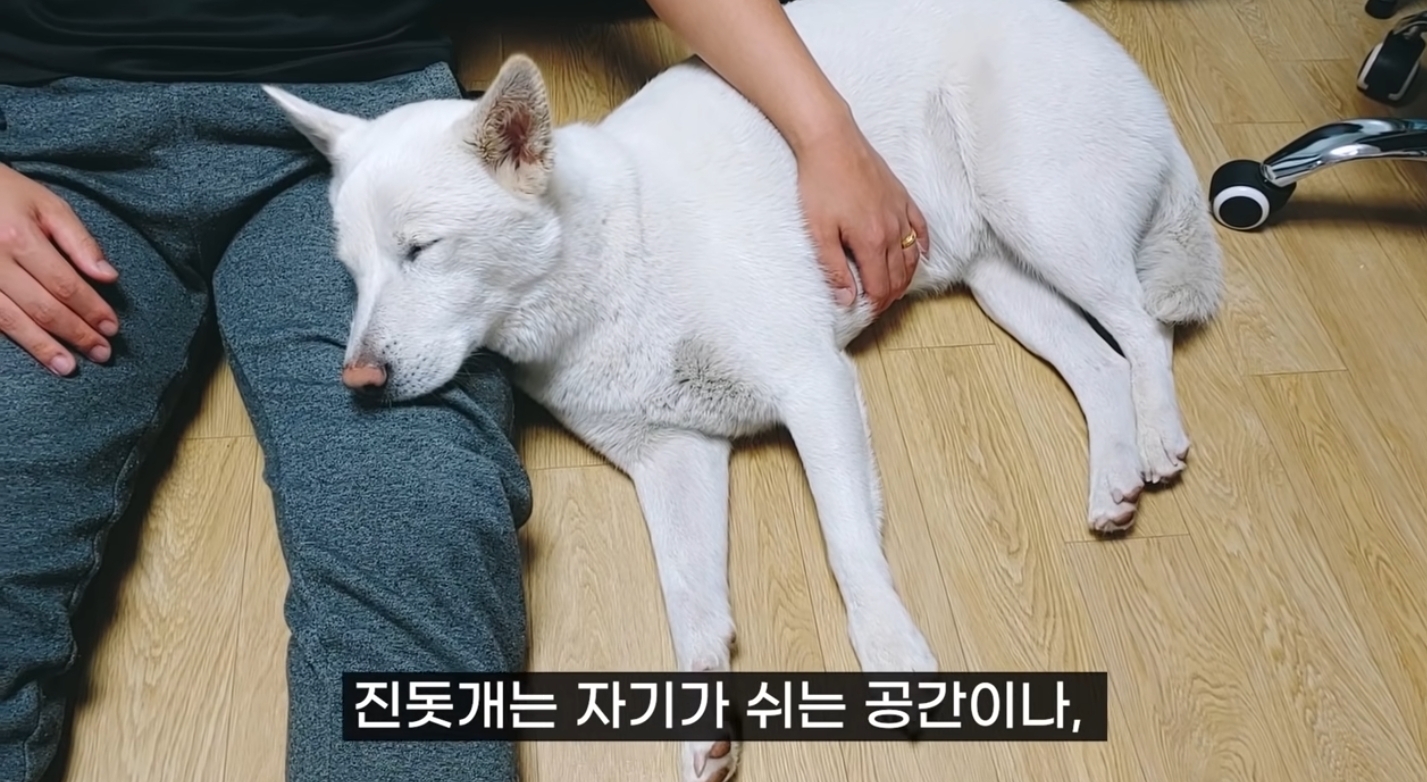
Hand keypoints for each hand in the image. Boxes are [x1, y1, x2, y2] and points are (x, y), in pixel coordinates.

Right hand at [0, 163, 117, 374]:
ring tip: (69, 368)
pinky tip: (31, 354)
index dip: (91, 309)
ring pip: (11, 320)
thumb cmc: (5, 194)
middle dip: (76, 333)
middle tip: (102, 353)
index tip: (112, 327)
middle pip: (41, 307)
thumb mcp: (46, 205)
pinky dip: (10, 338)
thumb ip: (79, 241)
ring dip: (42, 347)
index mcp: (19, 238)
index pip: (64, 284)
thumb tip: (109, 276)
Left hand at [795, 121, 927, 313]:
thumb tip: (847, 299)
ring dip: (906, 276)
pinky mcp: (902, 197)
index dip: (875, 304)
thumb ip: (834, 268)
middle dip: (890, 295)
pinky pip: (921, 228)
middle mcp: (893, 230)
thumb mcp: (818, 232)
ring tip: (894, 288)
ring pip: (913, 255)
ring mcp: (901, 212)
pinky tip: (920, 255)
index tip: (866, 311)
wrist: (832, 141)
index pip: (880, 286)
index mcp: (872, 241)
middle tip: (878, 304)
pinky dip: (922, 246)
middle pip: (900, 275)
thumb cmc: (820, 184)